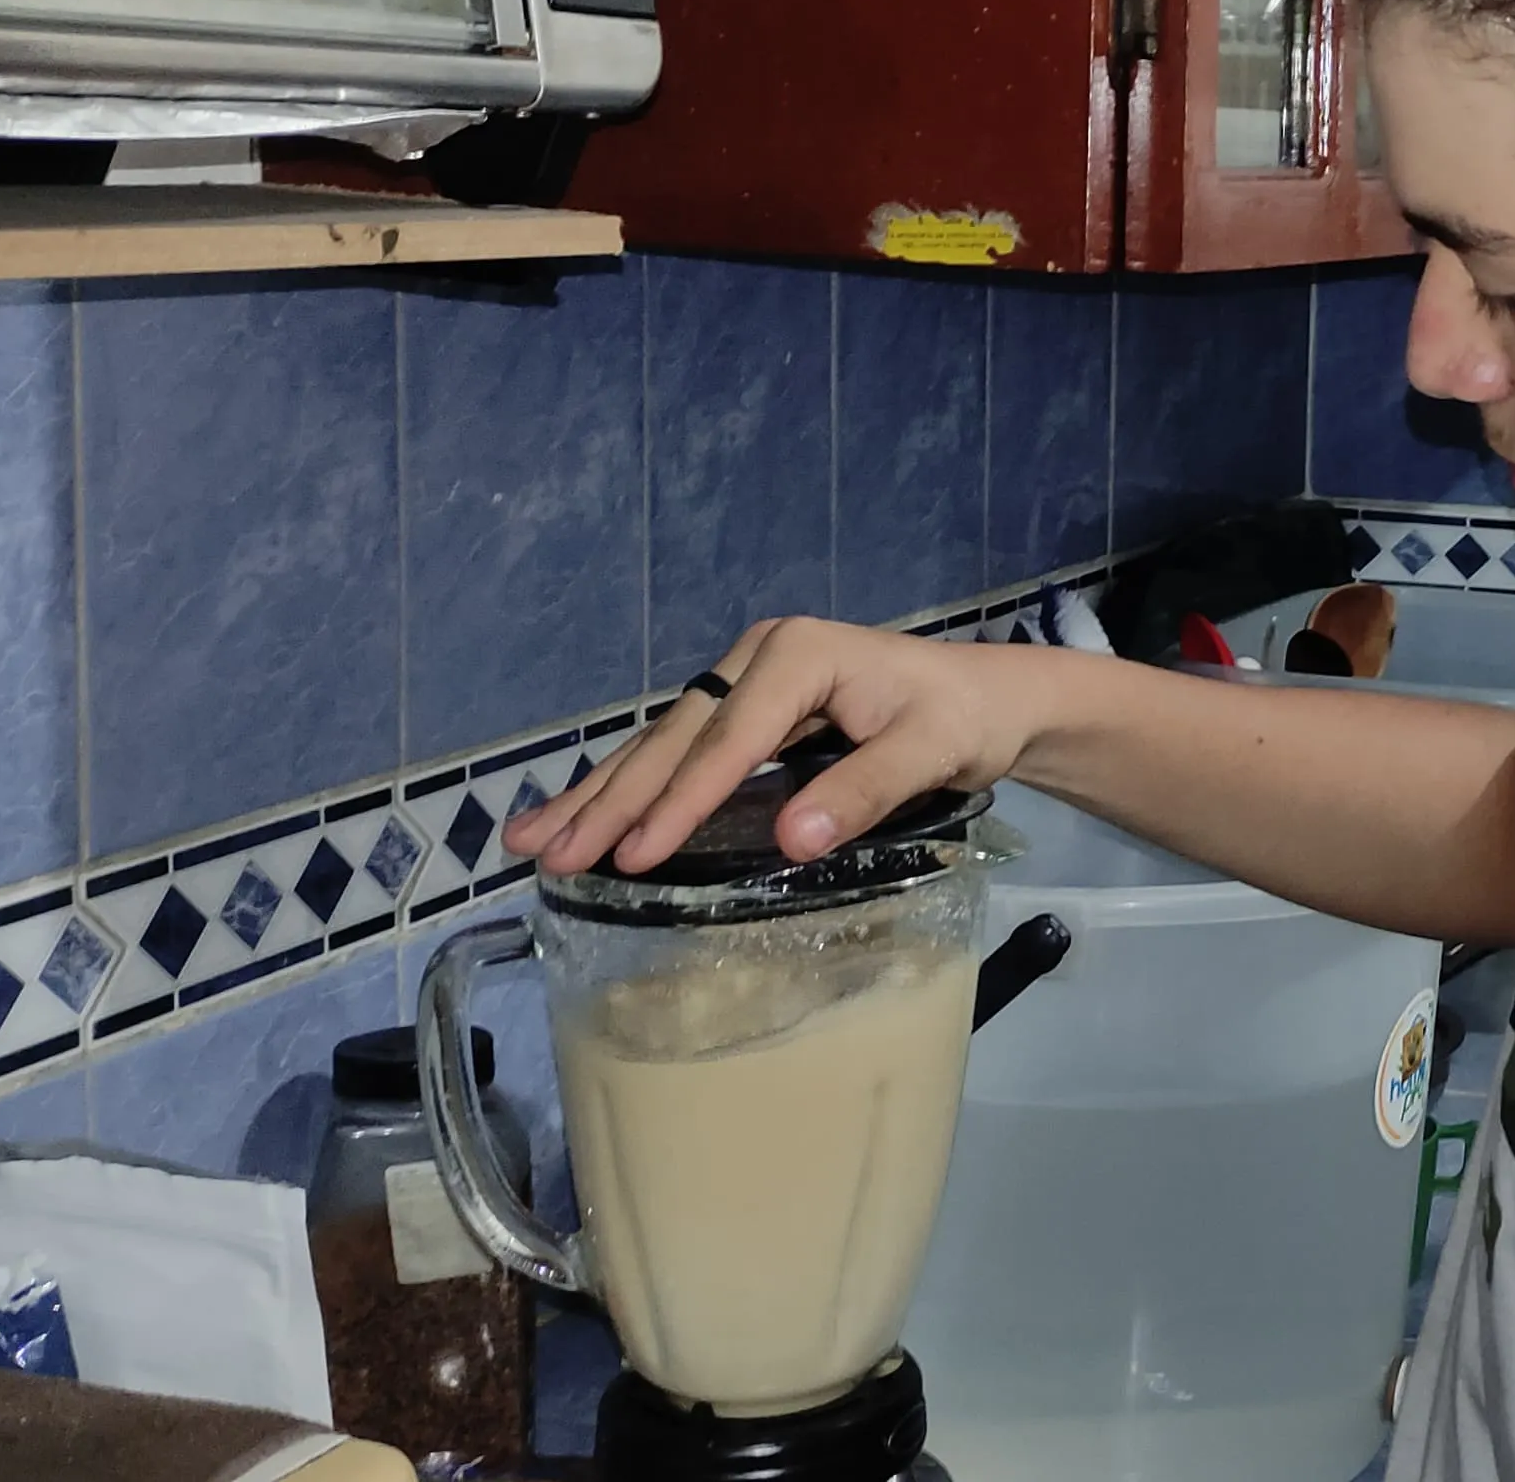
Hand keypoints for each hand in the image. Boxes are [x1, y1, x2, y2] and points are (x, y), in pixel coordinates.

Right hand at [506, 616, 1058, 873]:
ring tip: (527, 842)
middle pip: (674, 741)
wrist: (987, 700)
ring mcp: (740, 681)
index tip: (637, 856)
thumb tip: (794, 837)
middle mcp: (754, 659)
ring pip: (657, 746)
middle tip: (549, 858)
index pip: (729, 741)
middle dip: (610, 802)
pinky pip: (673, 752)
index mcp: (797, 657)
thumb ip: (865, 790)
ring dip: (594, 796)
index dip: (681, 801)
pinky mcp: (739, 709)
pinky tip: (575, 817)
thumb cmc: (963, 721)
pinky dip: (623, 788)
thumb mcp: (931, 753)